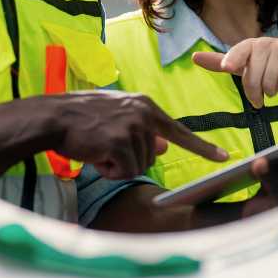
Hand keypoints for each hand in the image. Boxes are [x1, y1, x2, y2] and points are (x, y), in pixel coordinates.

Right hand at [45, 91, 228, 179]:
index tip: (224, 157)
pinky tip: (96, 156)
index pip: (179, 131)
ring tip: (98, 148)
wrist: (53, 117)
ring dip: (118, 166)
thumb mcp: (117, 118)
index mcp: (145, 105)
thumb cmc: (82, 119)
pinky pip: (125, 172)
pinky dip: (110, 171)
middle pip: (152, 157)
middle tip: (106, 147)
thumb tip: (163, 146)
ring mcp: (133, 127)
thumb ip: (142, 131)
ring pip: (139, 166)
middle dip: (129, 160)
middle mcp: (143, 113)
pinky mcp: (120, 142)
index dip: (202, 147)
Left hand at [193, 37, 277, 107]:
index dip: (233, 58)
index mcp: (250, 45)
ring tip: (274, 89)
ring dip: (271, 91)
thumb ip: (222, 62)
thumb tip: (194, 57)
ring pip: (270, 80)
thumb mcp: (247, 64)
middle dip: (255, 93)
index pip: (240, 50)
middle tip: (258, 101)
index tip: (226, 68)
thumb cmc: (271, 63)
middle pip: (253, 75)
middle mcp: (266, 43)